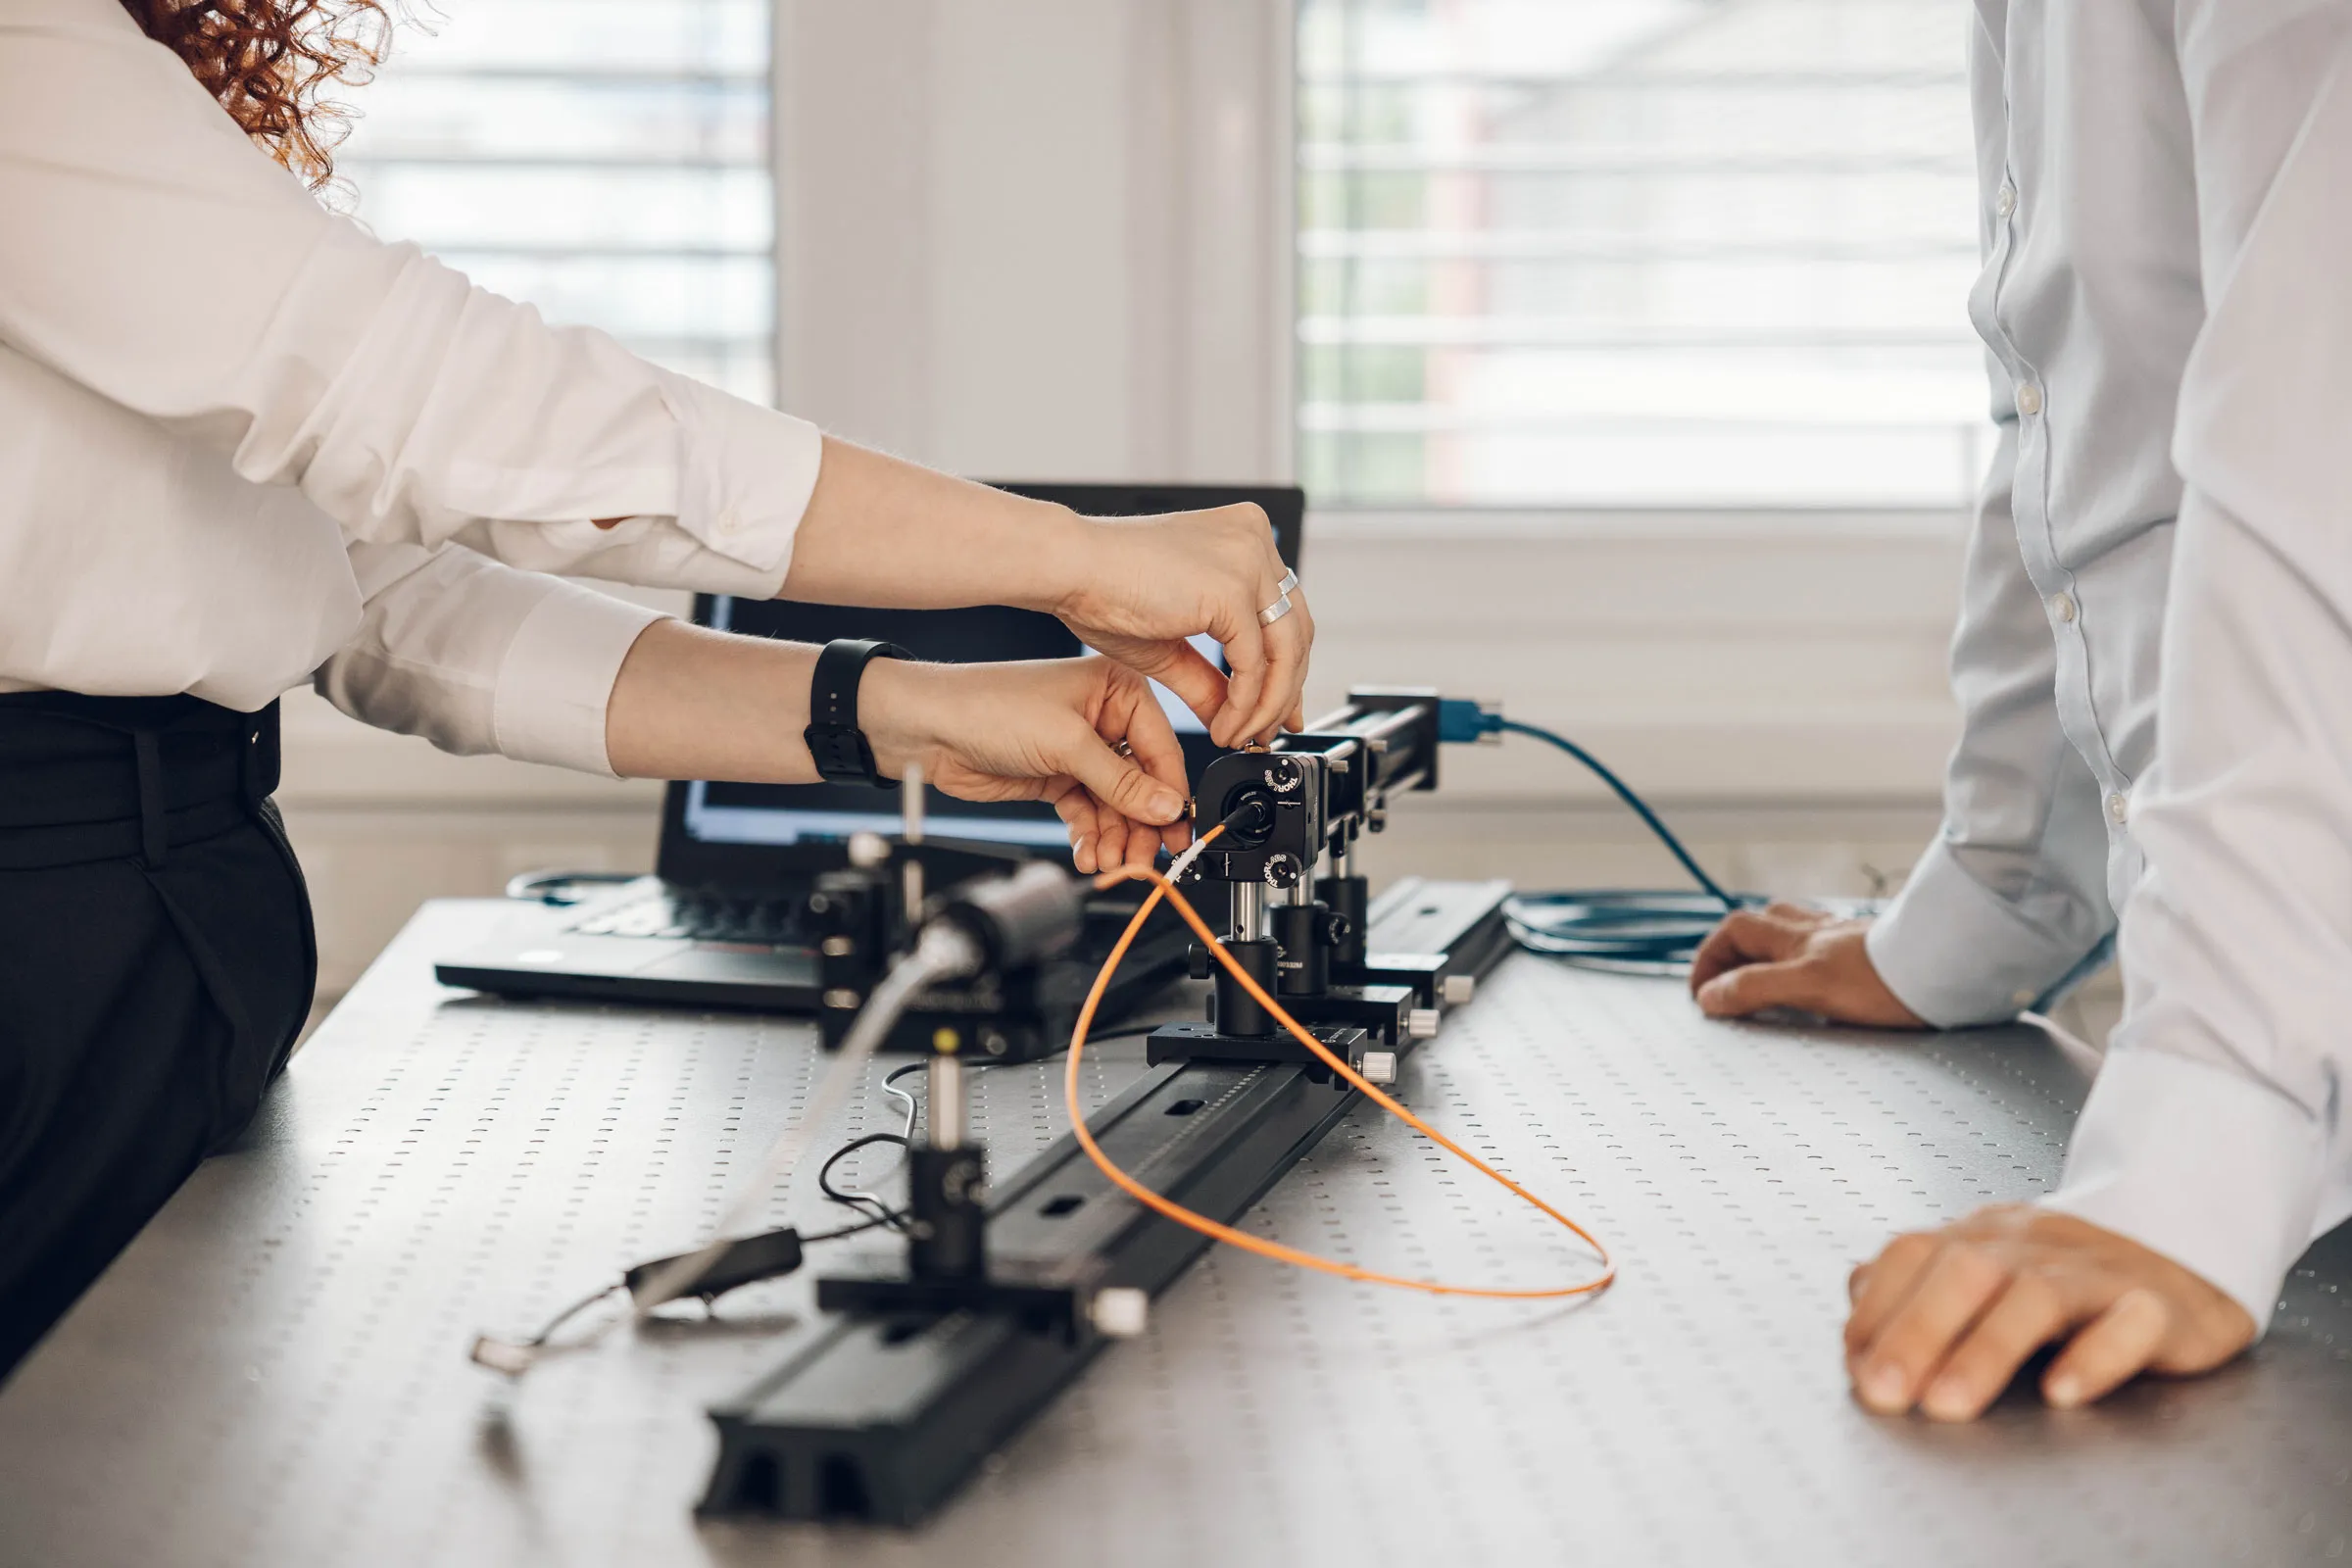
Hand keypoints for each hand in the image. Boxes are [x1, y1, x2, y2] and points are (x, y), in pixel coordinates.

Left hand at [863, 655, 1192, 874]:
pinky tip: (1088, 854)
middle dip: (1139, 825)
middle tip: (1140, 860)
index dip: (1168, 795)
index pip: (1161, 749)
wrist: (928, 728)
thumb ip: (1121, 780)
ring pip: (1114, 805)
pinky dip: (1089, 836)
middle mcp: (1104, 717)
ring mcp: (1080, 750)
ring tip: (1108, 863)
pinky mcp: (1057, 777)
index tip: (1175, 832)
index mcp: (1117, 690)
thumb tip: (1166, 807)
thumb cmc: (989, 707)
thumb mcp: (1066, 743)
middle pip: (1141, 784)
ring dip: (1113, 837)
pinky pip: (1087, 813)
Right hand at [1053, 504, 1311, 747]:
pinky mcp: (1233, 588)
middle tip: (1266, 732)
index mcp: (1243, 536)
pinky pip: (1255, 663)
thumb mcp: (1171, 641)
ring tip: (1241, 737)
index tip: (1281, 708)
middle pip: (1296, 630)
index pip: (1286, 610)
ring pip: (1287, 650)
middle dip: (1285, 691)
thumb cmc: (1101, 589)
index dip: (1287, 667)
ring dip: (1267, 705)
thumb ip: (1210, 677)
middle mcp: (1254, 539)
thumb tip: (1236, 716)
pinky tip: (1224, 726)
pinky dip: (1245, 704)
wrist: (1066, 569)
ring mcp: (1248, 559)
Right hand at [1688, 903, 1925, 1026]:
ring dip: (1767, 948)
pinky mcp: (1868, 953)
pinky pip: (1823, 947)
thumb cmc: (1883, 979)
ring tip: (1758, 975)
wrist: (1943, 970)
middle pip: (1757, 925)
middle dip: (1731, 949)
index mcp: (1793, 938)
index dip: (1709, 959)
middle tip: (1721, 982)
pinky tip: (1814, 977)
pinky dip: (1804, 957)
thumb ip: (1754, 989)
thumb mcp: (1806, 987)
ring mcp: (1842, 940)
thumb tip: (1710, 997)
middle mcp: (1814, 932)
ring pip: (1790, 931)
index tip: (1701, 992)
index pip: (1733, 933)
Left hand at [1844, 1205, 2255, 1420]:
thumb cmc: (2074, 1277)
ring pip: (2037, 1296)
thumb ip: (1922, 1292)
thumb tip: (1855, 1326)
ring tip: (1949, 1403)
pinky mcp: (2163, 1307)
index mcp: (1985, 1235)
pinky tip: (2064, 1391)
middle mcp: (2036, 1244)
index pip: (1913, 1254)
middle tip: (1885, 1395)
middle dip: (1916, 1332)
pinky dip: (2096, 1355)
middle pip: (1966, 1271)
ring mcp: (2100, 1271)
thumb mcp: (1991, 1272)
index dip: (1877, 1310)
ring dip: (1984, 1351)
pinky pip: (2132, 1323)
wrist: (2191, 1254)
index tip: (1854, 1370)